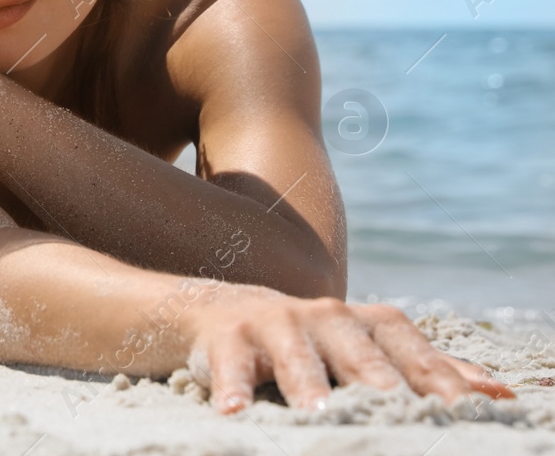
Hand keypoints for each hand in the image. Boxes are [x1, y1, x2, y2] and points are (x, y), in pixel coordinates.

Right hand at [184, 286, 514, 412]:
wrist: (227, 312)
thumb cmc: (316, 343)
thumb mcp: (371, 349)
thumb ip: (430, 371)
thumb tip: (501, 394)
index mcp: (370, 324)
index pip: (414, 356)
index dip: (440, 385)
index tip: (465, 417)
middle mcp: (328, 318)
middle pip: (361, 357)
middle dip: (378, 385)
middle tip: (394, 412)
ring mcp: (278, 324)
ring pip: (298, 360)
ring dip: (308, 387)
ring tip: (317, 413)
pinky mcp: (231, 337)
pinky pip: (233, 364)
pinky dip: (233, 387)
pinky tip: (234, 411)